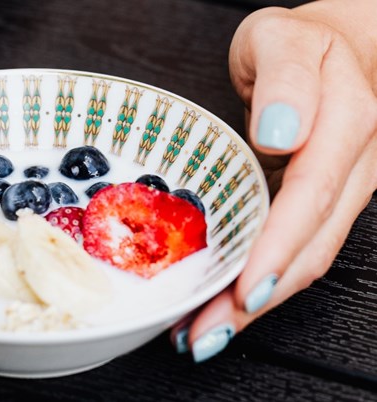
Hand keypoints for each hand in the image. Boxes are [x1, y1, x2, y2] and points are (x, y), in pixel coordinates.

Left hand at [172, 0, 376, 361]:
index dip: (277, 249)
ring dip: (257, 305)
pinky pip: (298, 251)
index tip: (242, 288)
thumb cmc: (299, 45)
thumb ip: (286, 79)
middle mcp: (353, 167)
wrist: (335, 49)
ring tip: (205, 334)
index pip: (311, 198)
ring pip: (308, 260)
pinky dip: (262, 282)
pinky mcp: (325, 206)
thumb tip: (281, 134)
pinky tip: (225, 303)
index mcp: (347, 123)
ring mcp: (344, 192)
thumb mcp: (282, 39)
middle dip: (257, 299)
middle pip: (310, 247)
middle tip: (205, 334)